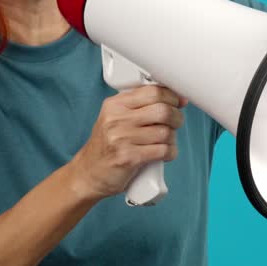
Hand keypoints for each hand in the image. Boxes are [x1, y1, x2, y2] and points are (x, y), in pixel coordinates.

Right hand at [71, 85, 187, 201]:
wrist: (88, 174)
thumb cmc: (107, 146)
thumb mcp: (114, 118)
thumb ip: (138, 106)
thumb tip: (176, 98)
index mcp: (115, 105)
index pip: (152, 91)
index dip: (171, 96)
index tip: (178, 102)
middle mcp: (117, 119)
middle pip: (162, 110)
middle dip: (176, 117)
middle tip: (175, 123)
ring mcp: (122, 138)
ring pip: (165, 132)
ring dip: (173, 138)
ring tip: (167, 141)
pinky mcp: (129, 158)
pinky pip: (163, 151)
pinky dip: (170, 152)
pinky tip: (165, 153)